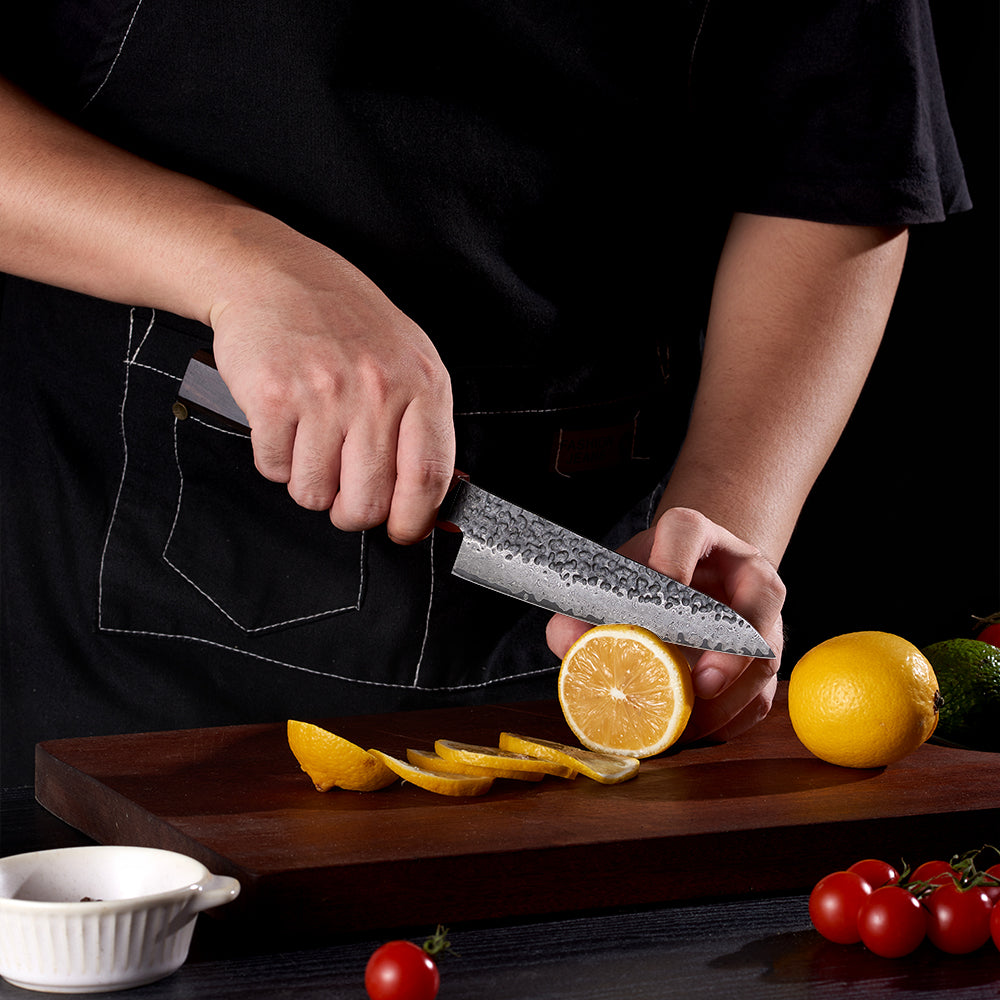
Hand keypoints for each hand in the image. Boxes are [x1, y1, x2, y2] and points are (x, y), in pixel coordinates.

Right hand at [209, 233, 454, 542]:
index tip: (400, 532)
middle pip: (368, 500)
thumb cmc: (344, 321)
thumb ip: (423, 425)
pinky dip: (275, 460)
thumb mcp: (407, 359)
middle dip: (352, 513)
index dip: (413, 521)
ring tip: (311, 441)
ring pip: (314, 493)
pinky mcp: (273, 397)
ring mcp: (324, 393)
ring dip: (309, 483)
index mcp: (421, 383)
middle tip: (344, 497)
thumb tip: (430, 500)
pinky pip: (274, 468)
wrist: (274, 273)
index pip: (428, 478)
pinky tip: (285, 425)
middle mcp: (376, 389)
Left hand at [546, 506, 785, 741]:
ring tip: (688, 721)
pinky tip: (698, 730)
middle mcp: (743, 569)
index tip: (660, 589)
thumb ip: (582, 610)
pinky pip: (762, 693)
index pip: (688, 531)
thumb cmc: (648, 582)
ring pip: (766, 654)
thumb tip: (568, 642)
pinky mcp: (768, 655)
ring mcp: (765, 613)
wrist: (692, 583)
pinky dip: (731, 718)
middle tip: (699, 684)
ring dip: (730, 696)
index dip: (674, 559)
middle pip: (759, 598)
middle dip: (729, 649)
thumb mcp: (615, 584)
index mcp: (697, 537)